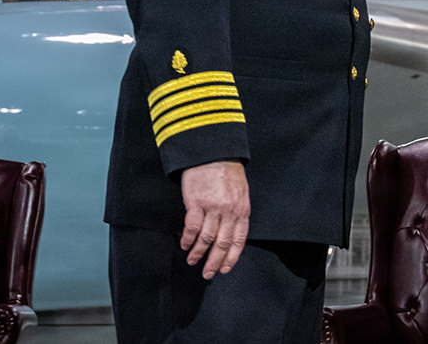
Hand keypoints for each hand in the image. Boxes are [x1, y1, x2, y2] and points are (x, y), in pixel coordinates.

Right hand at [180, 160, 249, 278]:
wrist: (213, 153)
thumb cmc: (227, 172)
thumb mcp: (241, 192)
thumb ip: (237, 212)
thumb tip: (231, 232)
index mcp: (242, 210)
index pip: (239, 239)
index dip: (231, 257)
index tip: (225, 269)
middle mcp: (229, 211)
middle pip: (222, 243)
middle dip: (215, 262)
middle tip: (208, 274)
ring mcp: (213, 207)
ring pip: (206, 238)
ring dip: (198, 253)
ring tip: (193, 261)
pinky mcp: (196, 202)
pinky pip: (192, 227)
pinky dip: (188, 239)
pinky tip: (185, 245)